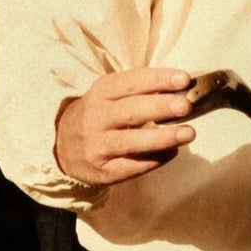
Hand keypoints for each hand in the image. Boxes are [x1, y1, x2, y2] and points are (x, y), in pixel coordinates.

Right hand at [54, 67, 194, 185]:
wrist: (61, 148)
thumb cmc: (97, 118)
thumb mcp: (108, 96)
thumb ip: (138, 92)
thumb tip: (180, 89)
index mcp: (100, 93)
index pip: (131, 82)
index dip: (158, 79)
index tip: (183, 79)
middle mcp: (96, 117)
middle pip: (131, 110)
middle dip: (160, 107)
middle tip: (185, 106)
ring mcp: (98, 145)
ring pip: (132, 141)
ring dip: (163, 137)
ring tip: (188, 133)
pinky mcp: (104, 170)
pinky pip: (133, 165)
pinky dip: (155, 159)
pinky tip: (172, 152)